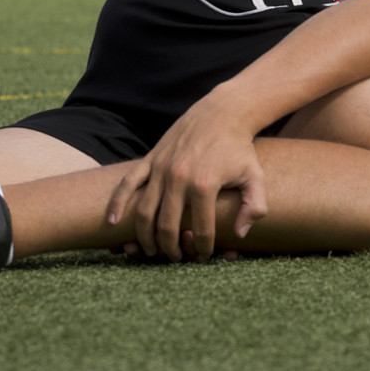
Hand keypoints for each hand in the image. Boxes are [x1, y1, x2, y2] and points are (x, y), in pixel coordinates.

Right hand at [106, 94, 267, 260]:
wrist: (223, 113)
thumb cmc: (240, 148)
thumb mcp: (256, 176)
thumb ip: (255, 207)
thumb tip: (240, 235)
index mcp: (205, 185)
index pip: (201, 229)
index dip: (203, 247)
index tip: (204, 255)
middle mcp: (179, 178)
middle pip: (167, 226)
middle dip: (170, 248)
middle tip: (176, 257)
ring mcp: (161, 168)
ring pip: (144, 212)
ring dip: (144, 236)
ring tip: (150, 250)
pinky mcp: (151, 159)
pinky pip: (127, 185)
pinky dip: (118, 205)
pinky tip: (113, 223)